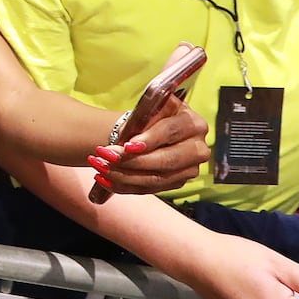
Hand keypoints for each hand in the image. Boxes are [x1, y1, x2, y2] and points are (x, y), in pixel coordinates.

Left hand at [87, 93, 207, 194]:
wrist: (150, 129)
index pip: (171, 131)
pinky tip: (104, 180)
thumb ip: (144, 117)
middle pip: (167, 160)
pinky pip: (149, 189)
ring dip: (124, 175)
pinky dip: (124, 186)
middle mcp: (198, 149)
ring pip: (156, 179)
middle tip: (106, 157)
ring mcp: (190, 169)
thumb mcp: (149, 109)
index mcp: (193, 123)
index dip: (149, 139)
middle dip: (133, 161)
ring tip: (100, 168)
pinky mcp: (177, 183)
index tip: (126, 145)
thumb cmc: (149, 116)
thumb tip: (129, 135)